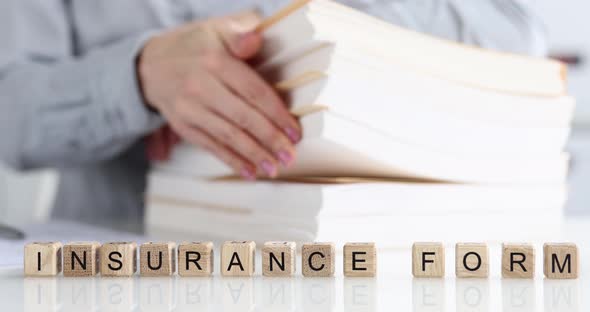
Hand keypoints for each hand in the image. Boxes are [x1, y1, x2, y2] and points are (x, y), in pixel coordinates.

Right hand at [138, 11, 300, 179]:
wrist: (152, 64)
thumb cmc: (195, 47)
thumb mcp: (217, 29)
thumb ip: (239, 31)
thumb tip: (255, 39)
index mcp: (215, 62)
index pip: (253, 91)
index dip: (276, 114)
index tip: (294, 131)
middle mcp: (200, 87)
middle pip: (243, 118)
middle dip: (270, 139)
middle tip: (289, 155)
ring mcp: (190, 109)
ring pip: (228, 136)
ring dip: (253, 154)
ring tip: (273, 168)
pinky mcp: (184, 126)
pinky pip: (211, 146)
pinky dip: (231, 161)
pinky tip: (249, 172)